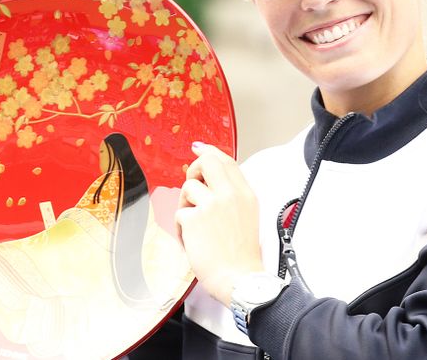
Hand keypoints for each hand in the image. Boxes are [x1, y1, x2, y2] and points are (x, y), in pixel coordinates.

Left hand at [175, 142, 263, 306]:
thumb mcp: (247, 216)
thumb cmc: (240, 254)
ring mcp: (212, 205)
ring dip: (185, 205)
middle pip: (206, 162)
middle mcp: (230, 195)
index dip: (209, 151)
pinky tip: (191, 241)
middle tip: (191, 187)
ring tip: (193, 226)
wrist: (238, 278)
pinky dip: (181, 228)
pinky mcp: (195, 219)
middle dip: (193, 169)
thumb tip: (210, 181)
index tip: (198, 148)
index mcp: (245, 194)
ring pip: (188, 187)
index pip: (226, 161)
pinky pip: (179, 213)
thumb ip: (231, 196)